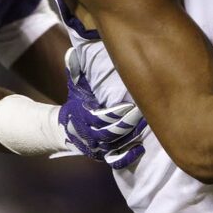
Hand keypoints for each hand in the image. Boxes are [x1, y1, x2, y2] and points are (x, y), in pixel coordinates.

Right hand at [58, 48, 146, 168]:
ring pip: (116, 144)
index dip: (115, 113)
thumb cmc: (75, 103)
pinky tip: (140, 148)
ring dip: (131, 136)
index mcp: (84, 116)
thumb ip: (74, 70)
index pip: (100, 117)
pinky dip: (128, 156)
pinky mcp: (103, 155)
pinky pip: (116, 159)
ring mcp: (97, 147)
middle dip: (127, 123)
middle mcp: (90, 134)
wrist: (65, 129)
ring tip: (147, 124)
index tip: (130, 105)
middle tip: (144, 112)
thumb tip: (72, 53)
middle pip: (111, 132)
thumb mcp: (74, 86)